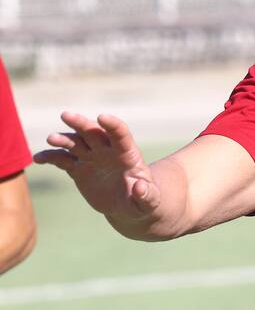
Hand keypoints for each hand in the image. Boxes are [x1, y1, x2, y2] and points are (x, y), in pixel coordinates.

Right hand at [34, 112, 160, 224]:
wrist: (127, 205)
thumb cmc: (143, 201)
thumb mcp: (149, 201)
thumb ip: (146, 195)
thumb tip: (139, 187)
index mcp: (128, 154)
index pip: (121, 134)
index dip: (112, 125)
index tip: (101, 117)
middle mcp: (108, 151)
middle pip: (94, 132)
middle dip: (81, 123)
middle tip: (65, 115)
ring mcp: (92, 158)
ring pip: (76, 143)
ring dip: (63, 139)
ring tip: (51, 138)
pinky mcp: (78, 169)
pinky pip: (63, 160)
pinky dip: (50, 157)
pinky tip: (38, 158)